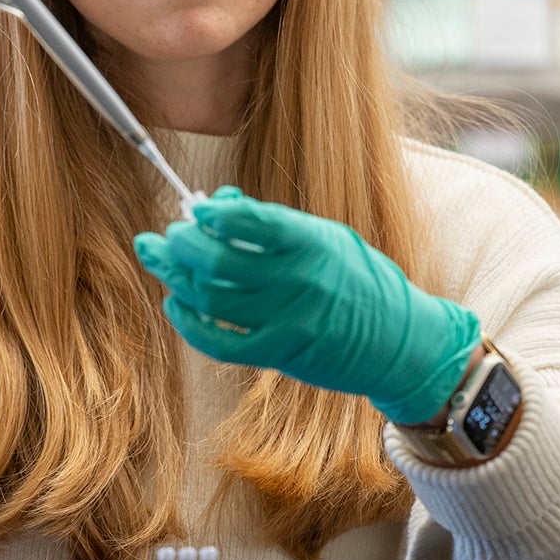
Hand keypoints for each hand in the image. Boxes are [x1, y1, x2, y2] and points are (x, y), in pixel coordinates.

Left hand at [133, 187, 483, 425]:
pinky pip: (218, 341)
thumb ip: (274, 224)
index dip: (215, 215)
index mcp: (313, 243)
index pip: (253, 222)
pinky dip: (188, 322)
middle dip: (181, 243)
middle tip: (169, 235)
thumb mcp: (327, 238)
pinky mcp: (278, 354)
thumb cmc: (359, 280)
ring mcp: (286, 321)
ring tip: (160, 259)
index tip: (196, 210)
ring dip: (174, 276)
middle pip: (218, 262)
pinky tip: (175, 304)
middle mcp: (298, 282)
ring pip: (209, 298)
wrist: (399, 342)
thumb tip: (217, 205)